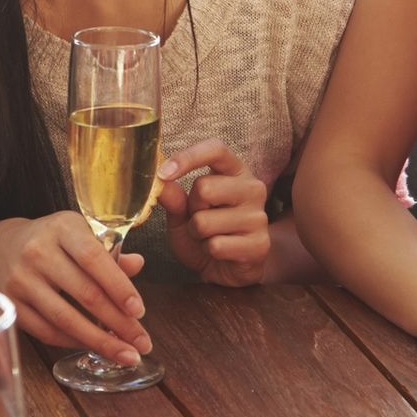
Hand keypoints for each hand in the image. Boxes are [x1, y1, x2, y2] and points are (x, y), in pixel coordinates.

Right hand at [0, 214, 149, 365]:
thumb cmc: (50, 241)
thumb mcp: (78, 233)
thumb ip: (108, 250)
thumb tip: (137, 265)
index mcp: (62, 228)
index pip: (95, 259)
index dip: (119, 287)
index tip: (139, 311)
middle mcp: (38, 252)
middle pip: (85, 293)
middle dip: (119, 323)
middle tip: (142, 343)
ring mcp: (21, 279)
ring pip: (66, 319)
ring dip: (99, 342)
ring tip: (125, 355)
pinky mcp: (10, 304)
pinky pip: (46, 332)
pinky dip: (73, 342)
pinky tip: (94, 347)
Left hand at [158, 139, 270, 286]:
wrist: (230, 267)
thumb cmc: (206, 233)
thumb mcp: (183, 213)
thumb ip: (172, 197)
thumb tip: (156, 180)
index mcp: (235, 171)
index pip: (216, 149)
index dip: (188, 157)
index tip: (163, 173)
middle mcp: (253, 188)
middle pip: (204, 188)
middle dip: (191, 209)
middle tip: (200, 219)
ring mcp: (259, 216)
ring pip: (205, 222)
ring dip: (197, 234)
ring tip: (209, 237)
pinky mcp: (260, 244)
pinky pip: (216, 246)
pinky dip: (208, 251)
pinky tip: (220, 252)